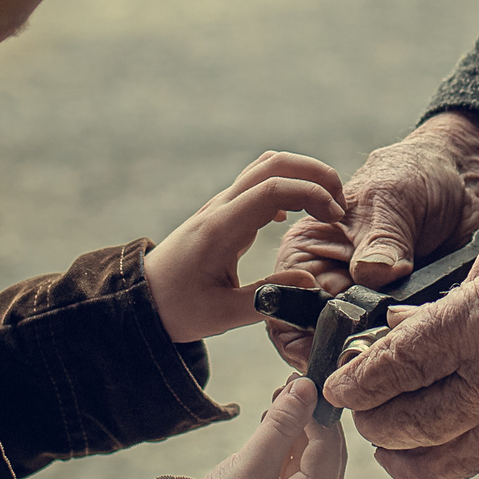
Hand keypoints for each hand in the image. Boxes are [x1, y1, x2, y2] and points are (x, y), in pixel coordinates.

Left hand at [146, 151, 346, 342]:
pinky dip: (287, 187)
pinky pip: (259, 184)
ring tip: (326, 208)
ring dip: (302, 176)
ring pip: (266, 167)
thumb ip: (269, 299)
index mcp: (221, 228)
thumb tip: (311, 283)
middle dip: (315, 174)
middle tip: (340, 206)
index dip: (311, 195)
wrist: (138, 301)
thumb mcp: (222, 314)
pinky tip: (295, 216)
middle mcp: (221, 208)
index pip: (273, 189)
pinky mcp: (223, 213)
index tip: (335, 219)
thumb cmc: (176, 309)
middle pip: (273, 163)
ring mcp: (221, 206)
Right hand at [200, 377, 346, 478]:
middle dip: (309, 420)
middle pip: (323, 456)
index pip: (329, 449)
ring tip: (277, 401)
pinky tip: (270, 425)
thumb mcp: (252, 463)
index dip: (318, 413)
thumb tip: (305, 387)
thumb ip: (281, 423)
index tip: (303, 383)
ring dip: (295, 430)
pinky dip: (284, 447)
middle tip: (291, 387)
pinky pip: (290, 472)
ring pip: (306, 462)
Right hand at [265, 112, 478, 368]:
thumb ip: (381, 237)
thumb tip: (374, 274)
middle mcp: (334, 286)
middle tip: (379, 360)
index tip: (331, 356)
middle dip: (347, 356)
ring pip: (363, 354)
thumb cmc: (415, 175)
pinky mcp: (406, 319)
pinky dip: (412, 354)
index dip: (299, 339)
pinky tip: (430, 351)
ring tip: (408, 352)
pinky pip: (400, 350)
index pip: (285, 312)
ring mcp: (371, 307)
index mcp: (310, 254)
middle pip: (322, 343)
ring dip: (383, 357)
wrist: (468, 180)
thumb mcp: (392, 198)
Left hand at [321, 189, 478, 478]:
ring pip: (449, 454)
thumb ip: (444, 298)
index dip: (359, 381)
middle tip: (353, 405)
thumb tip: (398, 330)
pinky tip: (427, 443)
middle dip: (372, 420)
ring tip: (381, 440)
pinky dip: (447, 454)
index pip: (402, 365)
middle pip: (415, 421)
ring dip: (404, 453)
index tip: (333, 385)